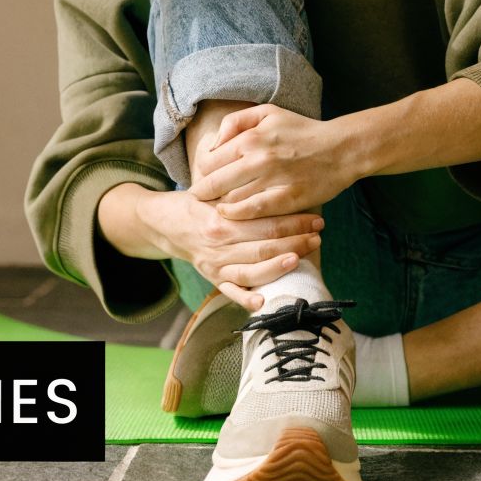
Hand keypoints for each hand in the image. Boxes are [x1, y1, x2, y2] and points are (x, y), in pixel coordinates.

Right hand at [137, 189, 322, 309]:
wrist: (162, 223)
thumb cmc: (194, 202)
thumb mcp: (213, 190)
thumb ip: (240, 190)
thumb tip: (277, 179)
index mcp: (219, 220)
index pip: (263, 222)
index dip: (292, 221)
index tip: (315, 217)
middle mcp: (217, 245)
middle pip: (263, 246)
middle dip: (295, 241)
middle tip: (318, 234)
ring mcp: (214, 265)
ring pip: (252, 270)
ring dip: (279, 266)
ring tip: (302, 257)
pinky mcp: (212, 279)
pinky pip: (231, 292)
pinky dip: (246, 299)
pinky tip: (264, 301)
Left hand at [188, 104, 361, 220]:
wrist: (342, 149)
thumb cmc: (301, 130)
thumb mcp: (267, 113)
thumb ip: (235, 122)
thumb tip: (213, 144)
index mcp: (250, 137)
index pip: (208, 161)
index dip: (200, 173)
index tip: (201, 179)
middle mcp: (258, 158)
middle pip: (214, 183)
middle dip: (202, 193)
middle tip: (200, 199)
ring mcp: (273, 180)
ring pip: (229, 199)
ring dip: (218, 205)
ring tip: (213, 207)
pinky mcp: (287, 199)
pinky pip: (251, 211)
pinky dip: (235, 214)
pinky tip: (230, 214)